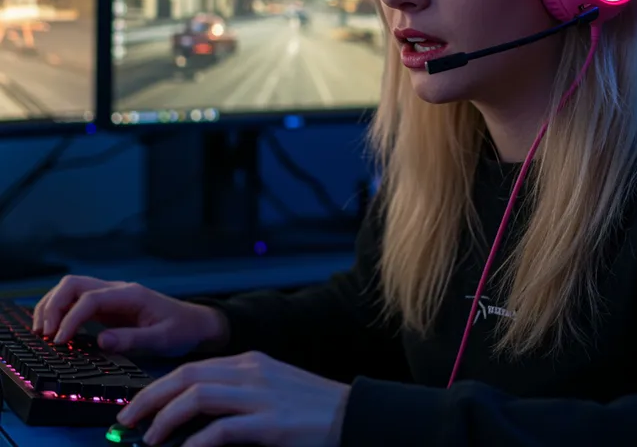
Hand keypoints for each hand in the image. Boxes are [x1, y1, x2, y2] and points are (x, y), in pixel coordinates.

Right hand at [31, 275, 229, 355]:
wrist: (195, 323)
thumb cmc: (181, 330)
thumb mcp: (162, 339)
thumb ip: (133, 340)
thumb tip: (101, 341)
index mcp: (131, 294)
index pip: (90, 298)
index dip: (70, 319)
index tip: (59, 342)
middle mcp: (118, 290)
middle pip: (74, 284)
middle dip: (53, 305)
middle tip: (44, 335)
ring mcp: (111, 297)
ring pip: (71, 289)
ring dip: (52, 306)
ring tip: (43, 333)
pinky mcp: (107, 308)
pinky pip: (77, 302)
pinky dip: (60, 312)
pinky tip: (54, 330)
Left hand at [116, 351, 350, 446]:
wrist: (348, 412)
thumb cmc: (308, 406)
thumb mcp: (270, 387)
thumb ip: (237, 391)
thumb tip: (194, 408)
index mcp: (249, 361)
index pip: (192, 367)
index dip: (158, 387)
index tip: (136, 407)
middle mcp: (251, 371)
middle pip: (187, 376)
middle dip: (149, 398)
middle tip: (125, 421)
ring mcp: (260, 395)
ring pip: (197, 397)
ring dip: (165, 420)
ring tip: (149, 440)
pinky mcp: (270, 423)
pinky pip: (221, 430)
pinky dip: (195, 443)